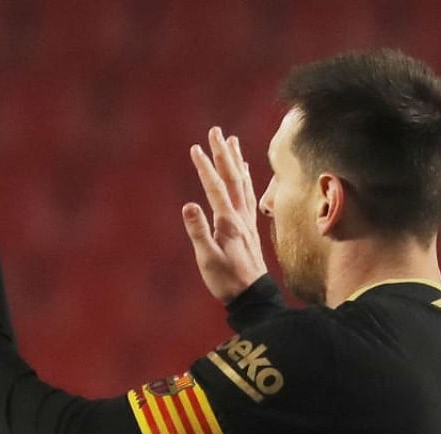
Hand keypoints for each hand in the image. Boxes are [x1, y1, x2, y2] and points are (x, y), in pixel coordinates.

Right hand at [182, 127, 266, 302]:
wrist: (252, 295)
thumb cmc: (226, 280)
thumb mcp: (207, 259)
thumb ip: (198, 231)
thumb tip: (188, 205)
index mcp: (228, 222)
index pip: (215, 188)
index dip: (205, 167)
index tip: (195, 148)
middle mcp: (240, 216)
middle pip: (232, 178)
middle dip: (223, 153)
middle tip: (216, 131)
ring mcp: (247, 219)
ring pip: (242, 182)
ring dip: (236, 160)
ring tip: (231, 141)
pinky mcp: (249, 225)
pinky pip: (248, 193)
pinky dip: (245, 177)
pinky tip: (243, 169)